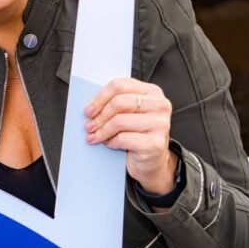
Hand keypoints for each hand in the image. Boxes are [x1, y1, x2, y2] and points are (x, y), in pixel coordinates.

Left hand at [84, 78, 175, 194]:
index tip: (88, 110)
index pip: (120, 85)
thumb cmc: (138, 134)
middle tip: (88, 126)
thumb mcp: (129, 113)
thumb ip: (116, 103)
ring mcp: (160, 124)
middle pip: (119, 102)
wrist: (152, 161)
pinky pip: (124, 138)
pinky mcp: (156, 143)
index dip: (99, 98)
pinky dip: (111, 142)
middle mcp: (159, 105)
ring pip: (119, 121)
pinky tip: (108, 143)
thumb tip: (90, 106)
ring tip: (94, 136)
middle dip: (99, 116)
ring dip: (102, 130)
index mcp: (152, 92)